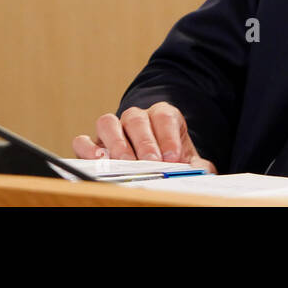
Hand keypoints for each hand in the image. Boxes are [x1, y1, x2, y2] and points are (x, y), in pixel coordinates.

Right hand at [72, 102, 216, 171]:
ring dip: (116, 142)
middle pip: (136, 118)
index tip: (173, 156)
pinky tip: (99, 160)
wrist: (156, 159)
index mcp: (162, 116)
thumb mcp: (188, 161)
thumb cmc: (171, 159)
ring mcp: (113, 130)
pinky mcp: (93, 144)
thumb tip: (205, 172)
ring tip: (125, 162)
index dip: (168, 136)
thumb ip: (197, 165)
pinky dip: (87, 148)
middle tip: (151, 162)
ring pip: (108, 122)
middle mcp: (136, 118)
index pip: (165, 116)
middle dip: (144, 141)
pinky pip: (83, 139)